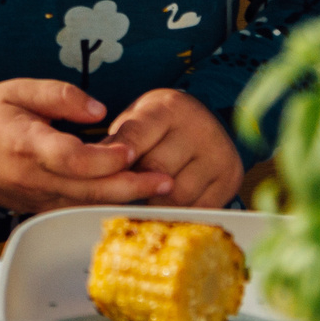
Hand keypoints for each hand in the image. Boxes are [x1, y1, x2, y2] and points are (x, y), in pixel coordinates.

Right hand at [0, 80, 173, 212]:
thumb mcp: (17, 88)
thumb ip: (60, 96)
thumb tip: (100, 110)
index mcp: (25, 143)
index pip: (71, 158)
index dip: (105, 158)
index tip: (132, 148)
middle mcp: (30, 177)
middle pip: (86, 189)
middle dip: (130, 186)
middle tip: (167, 180)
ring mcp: (32, 196)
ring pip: (82, 204)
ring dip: (121, 200)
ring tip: (158, 192)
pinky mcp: (34, 206)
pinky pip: (72, 209)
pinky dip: (100, 206)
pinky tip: (127, 199)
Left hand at [106, 89, 242, 208]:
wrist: (201, 123)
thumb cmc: (157, 127)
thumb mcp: (133, 122)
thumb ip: (114, 145)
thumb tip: (88, 176)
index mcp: (170, 107)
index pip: (135, 136)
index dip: (118, 159)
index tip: (103, 175)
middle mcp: (200, 128)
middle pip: (156, 170)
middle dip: (134, 184)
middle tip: (119, 192)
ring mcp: (220, 155)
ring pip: (176, 195)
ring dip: (154, 202)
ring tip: (144, 196)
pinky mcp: (230, 180)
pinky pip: (196, 209)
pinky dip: (176, 212)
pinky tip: (166, 204)